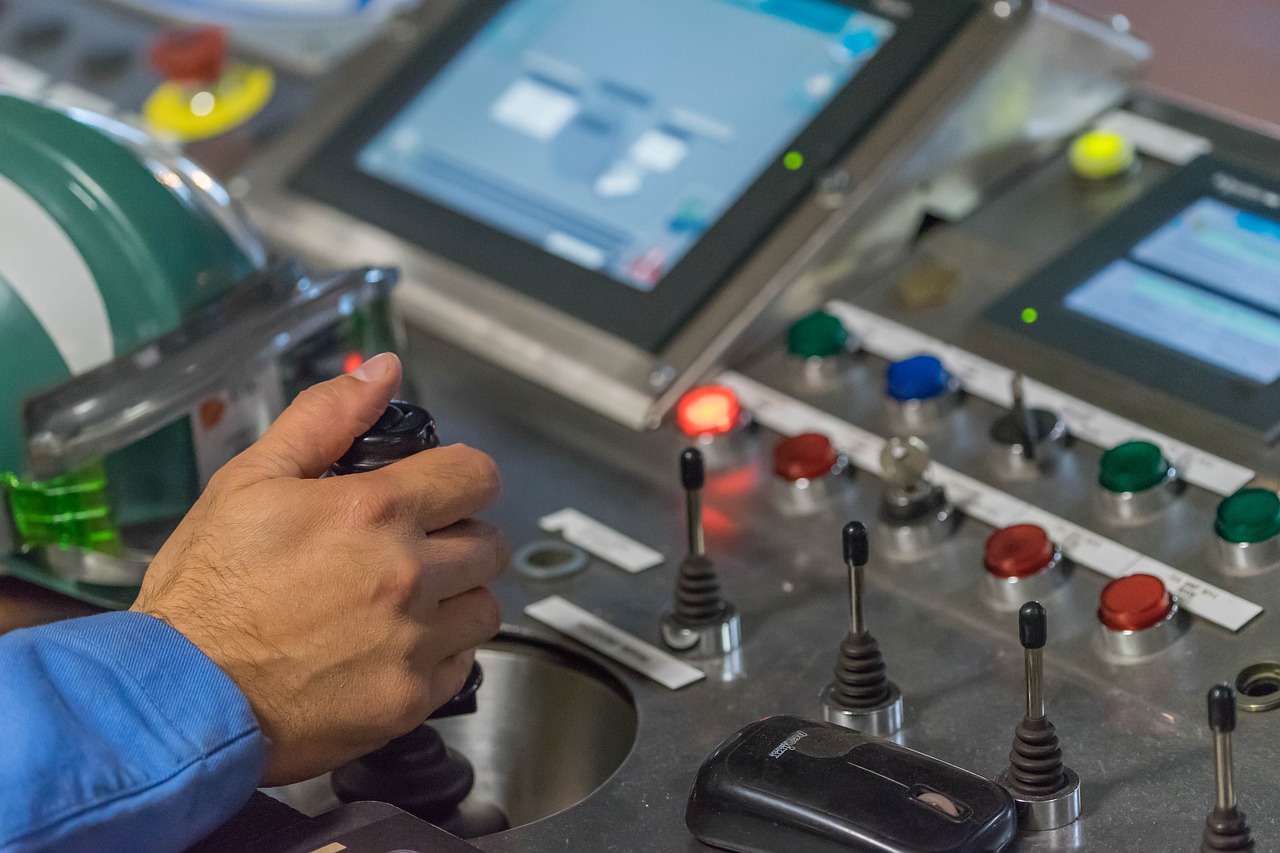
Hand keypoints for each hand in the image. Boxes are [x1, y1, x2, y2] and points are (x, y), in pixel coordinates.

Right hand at [131, 353, 506, 784]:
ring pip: (484, 608)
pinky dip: (440, 657)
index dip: (463, 478)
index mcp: (376, 512)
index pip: (477, 476)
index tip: (440, 492)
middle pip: (490, 544)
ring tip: (407, 604)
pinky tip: (395, 652)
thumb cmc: (205, 587)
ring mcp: (414, 643)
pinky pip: (461, 667)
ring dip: (458, 600)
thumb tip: (382, 371)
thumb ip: (325, 418)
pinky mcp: (409, 702)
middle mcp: (410, 576)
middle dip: (461, 539)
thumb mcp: (249, 481)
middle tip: (415, 550)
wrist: (176, 701)